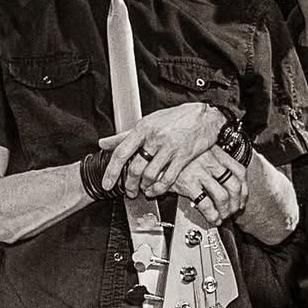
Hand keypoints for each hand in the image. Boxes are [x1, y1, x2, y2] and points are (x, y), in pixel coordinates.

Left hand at [100, 102, 224, 197]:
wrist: (204, 116)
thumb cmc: (175, 118)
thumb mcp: (147, 122)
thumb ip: (123, 136)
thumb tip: (104, 143)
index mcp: (143, 128)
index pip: (121, 152)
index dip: (111, 171)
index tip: (107, 183)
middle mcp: (155, 138)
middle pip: (135, 168)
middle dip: (129, 184)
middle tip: (128, 191)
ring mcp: (169, 148)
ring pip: (150, 175)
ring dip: (144, 187)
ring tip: (143, 189)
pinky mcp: (183, 157)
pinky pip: (167, 178)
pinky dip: (158, 188)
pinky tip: (155, 190)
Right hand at [167, 147, 249, 225]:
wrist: (155, 152)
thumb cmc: (175, 152)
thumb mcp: (198, 150)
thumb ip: (211, 159)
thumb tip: (221, 175)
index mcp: (215, 152)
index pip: (239, 171)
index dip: (244, 188)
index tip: (242, 197)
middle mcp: (211, 162)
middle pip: (235, 186)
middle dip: (237, 202)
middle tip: (233, 210)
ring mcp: (200, 173)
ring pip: (223, 196)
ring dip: (225, 210)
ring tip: (222, 216)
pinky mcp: (188, 184)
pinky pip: (205, 203)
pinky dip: (212, 214)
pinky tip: (212, 218)